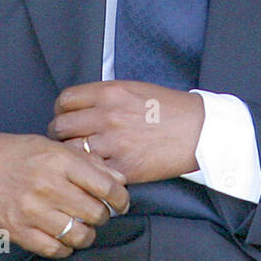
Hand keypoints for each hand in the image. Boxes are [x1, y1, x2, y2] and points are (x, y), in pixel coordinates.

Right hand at [0, 128, 129, 259]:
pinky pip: (53, 249)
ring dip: (87, 234)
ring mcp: (30, 210)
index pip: (107, 186)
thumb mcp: (53, 147)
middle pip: (96, 213)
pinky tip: (64, 237)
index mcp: (60, 161)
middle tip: (100, 212)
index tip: (121, 202)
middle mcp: (47, 186)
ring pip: (78, 235)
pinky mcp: (16, 230)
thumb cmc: (14, 153)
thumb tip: (119, 180)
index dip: (121, 198)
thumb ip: (87, 162)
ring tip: (84, 226)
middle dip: (104, 215)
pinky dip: (65, 247)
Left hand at [48, 81, 203, 184]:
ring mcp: (115, 142)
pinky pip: (91, 170)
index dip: (62, 110)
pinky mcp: (123, 167)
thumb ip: (106, 95)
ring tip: (81, 157)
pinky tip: (97, 169)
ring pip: (70, 151)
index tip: (67, 117)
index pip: (65, 100)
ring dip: (72, 155)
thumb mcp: (136, 89)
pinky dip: (90, 171)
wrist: (200, 130)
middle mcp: (108, 115)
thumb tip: (80, 106)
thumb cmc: (171, 108)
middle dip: (60, 134)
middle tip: (69, 140)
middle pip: (60, 126)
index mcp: (111, 92)